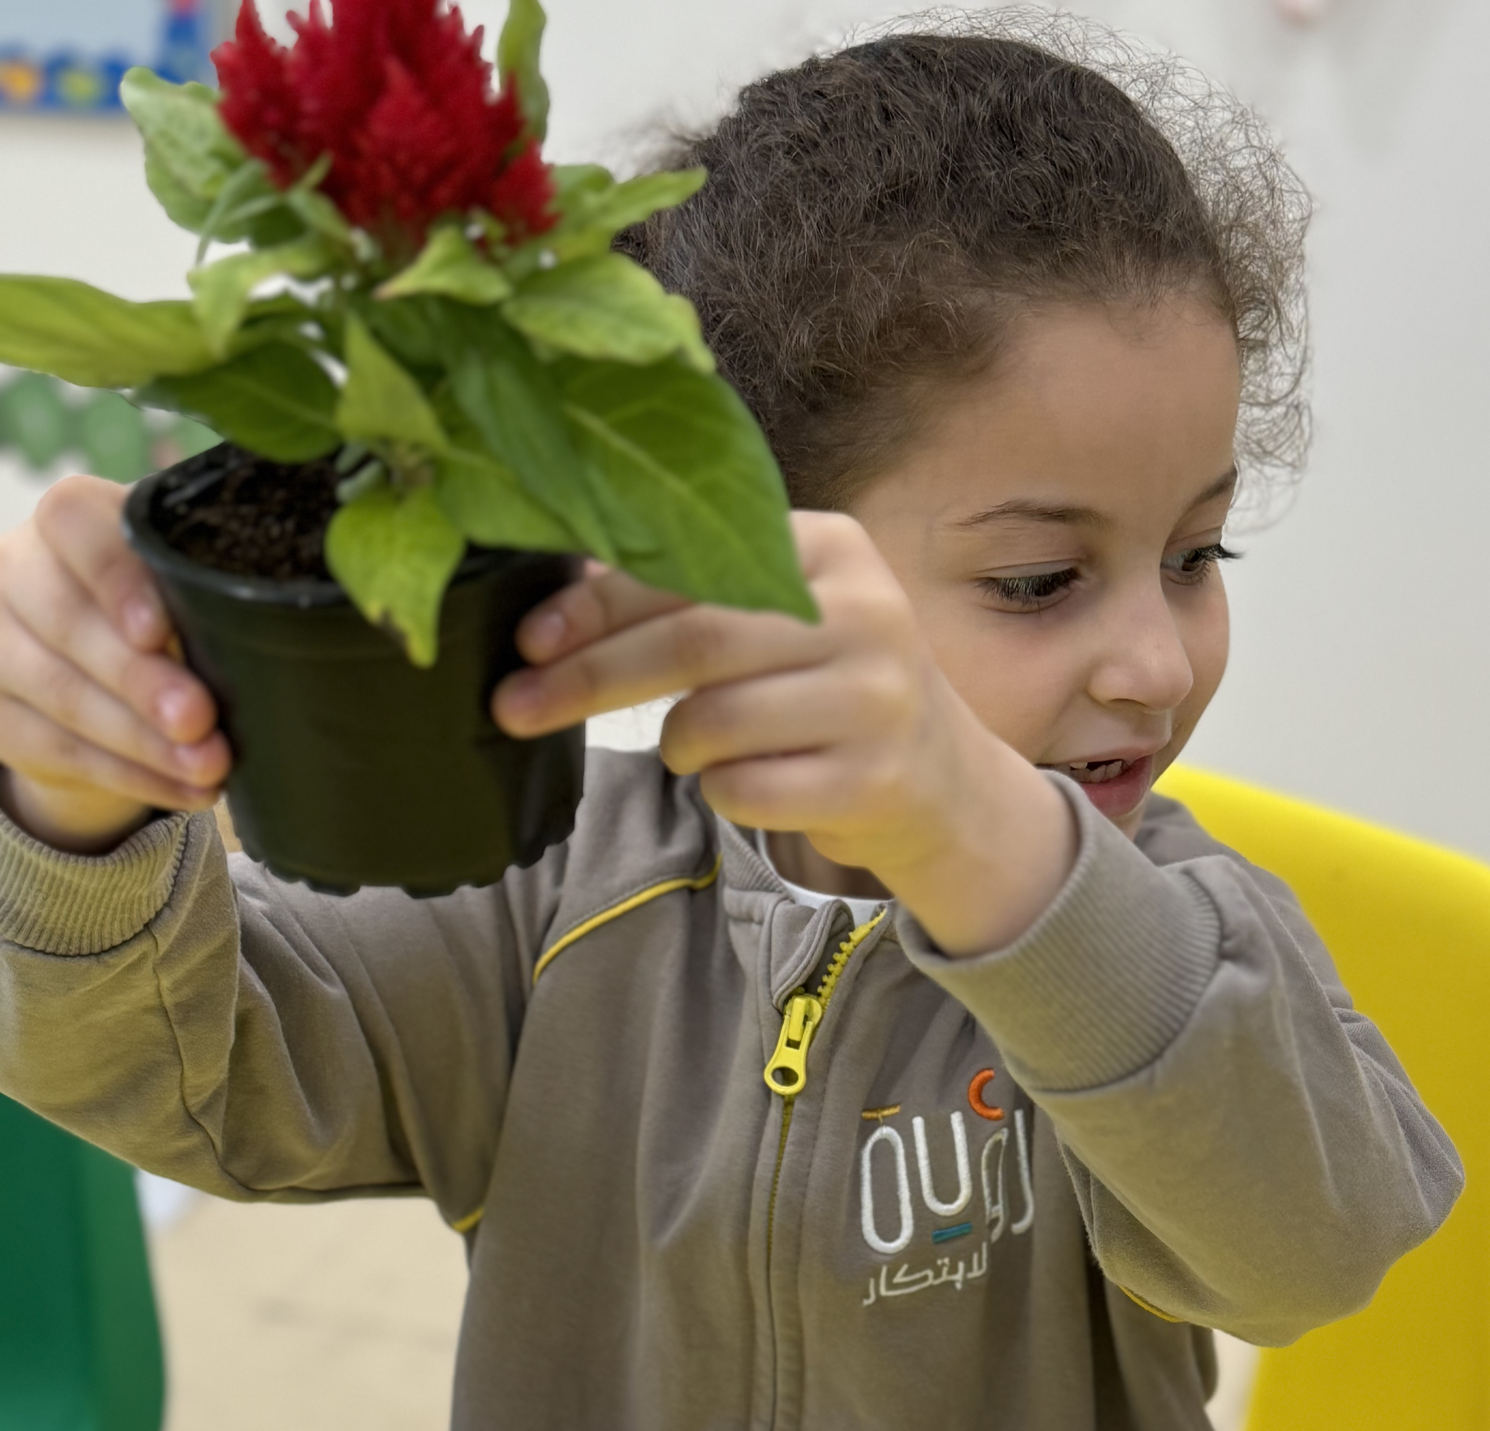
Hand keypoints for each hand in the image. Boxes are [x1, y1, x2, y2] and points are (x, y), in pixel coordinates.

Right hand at [0, 476, 228, 853]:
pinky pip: (54, 748)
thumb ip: (212, 591)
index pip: (74, 524)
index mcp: (71, 519)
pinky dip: (129, 775)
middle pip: (65, 621)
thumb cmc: (172, 606)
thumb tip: (278, 631)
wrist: (112, 671)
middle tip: (200, 719)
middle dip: (139, 679)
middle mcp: (16, 568)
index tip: (158, 630)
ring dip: (141, 740)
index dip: (114, 578)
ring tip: (209, 766)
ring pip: (58, 693)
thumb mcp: (192, 585)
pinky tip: (188, 790)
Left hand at [492, 511, 1073, 954]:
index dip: (597, 605)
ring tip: (693, 746)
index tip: (527, 640)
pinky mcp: (876, 779)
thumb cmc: (828, 689)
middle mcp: (868, 613)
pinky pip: (743, 790)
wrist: (942, 779)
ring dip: (674, 744)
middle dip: (590, 678)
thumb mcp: (780, 617)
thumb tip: (553, 602)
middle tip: (515, 707)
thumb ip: (689, 594)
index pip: (692, 566)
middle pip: (695, 642)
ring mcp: (880, 699)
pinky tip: (750, 779)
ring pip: (711, 724)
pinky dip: (720, 791)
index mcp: (833, 549)